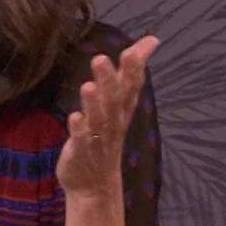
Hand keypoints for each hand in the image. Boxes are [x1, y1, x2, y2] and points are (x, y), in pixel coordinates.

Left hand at [55, 35, 158, 205]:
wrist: (94, 185)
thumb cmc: (105, 135)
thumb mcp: (120, 102)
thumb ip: (129, 71)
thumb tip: (150, 40)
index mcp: (122, 109)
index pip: (132, 85)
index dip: (135, 68)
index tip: (139, 47)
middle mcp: (113, 121)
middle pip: (114, 99)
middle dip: (109, 80)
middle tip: (100, 59)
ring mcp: (97, 138)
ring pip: (98, 119)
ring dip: (93, 104)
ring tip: (88, 86)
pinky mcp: (81, 151)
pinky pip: (82, 140)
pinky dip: (80, 130)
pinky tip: (75, 118)